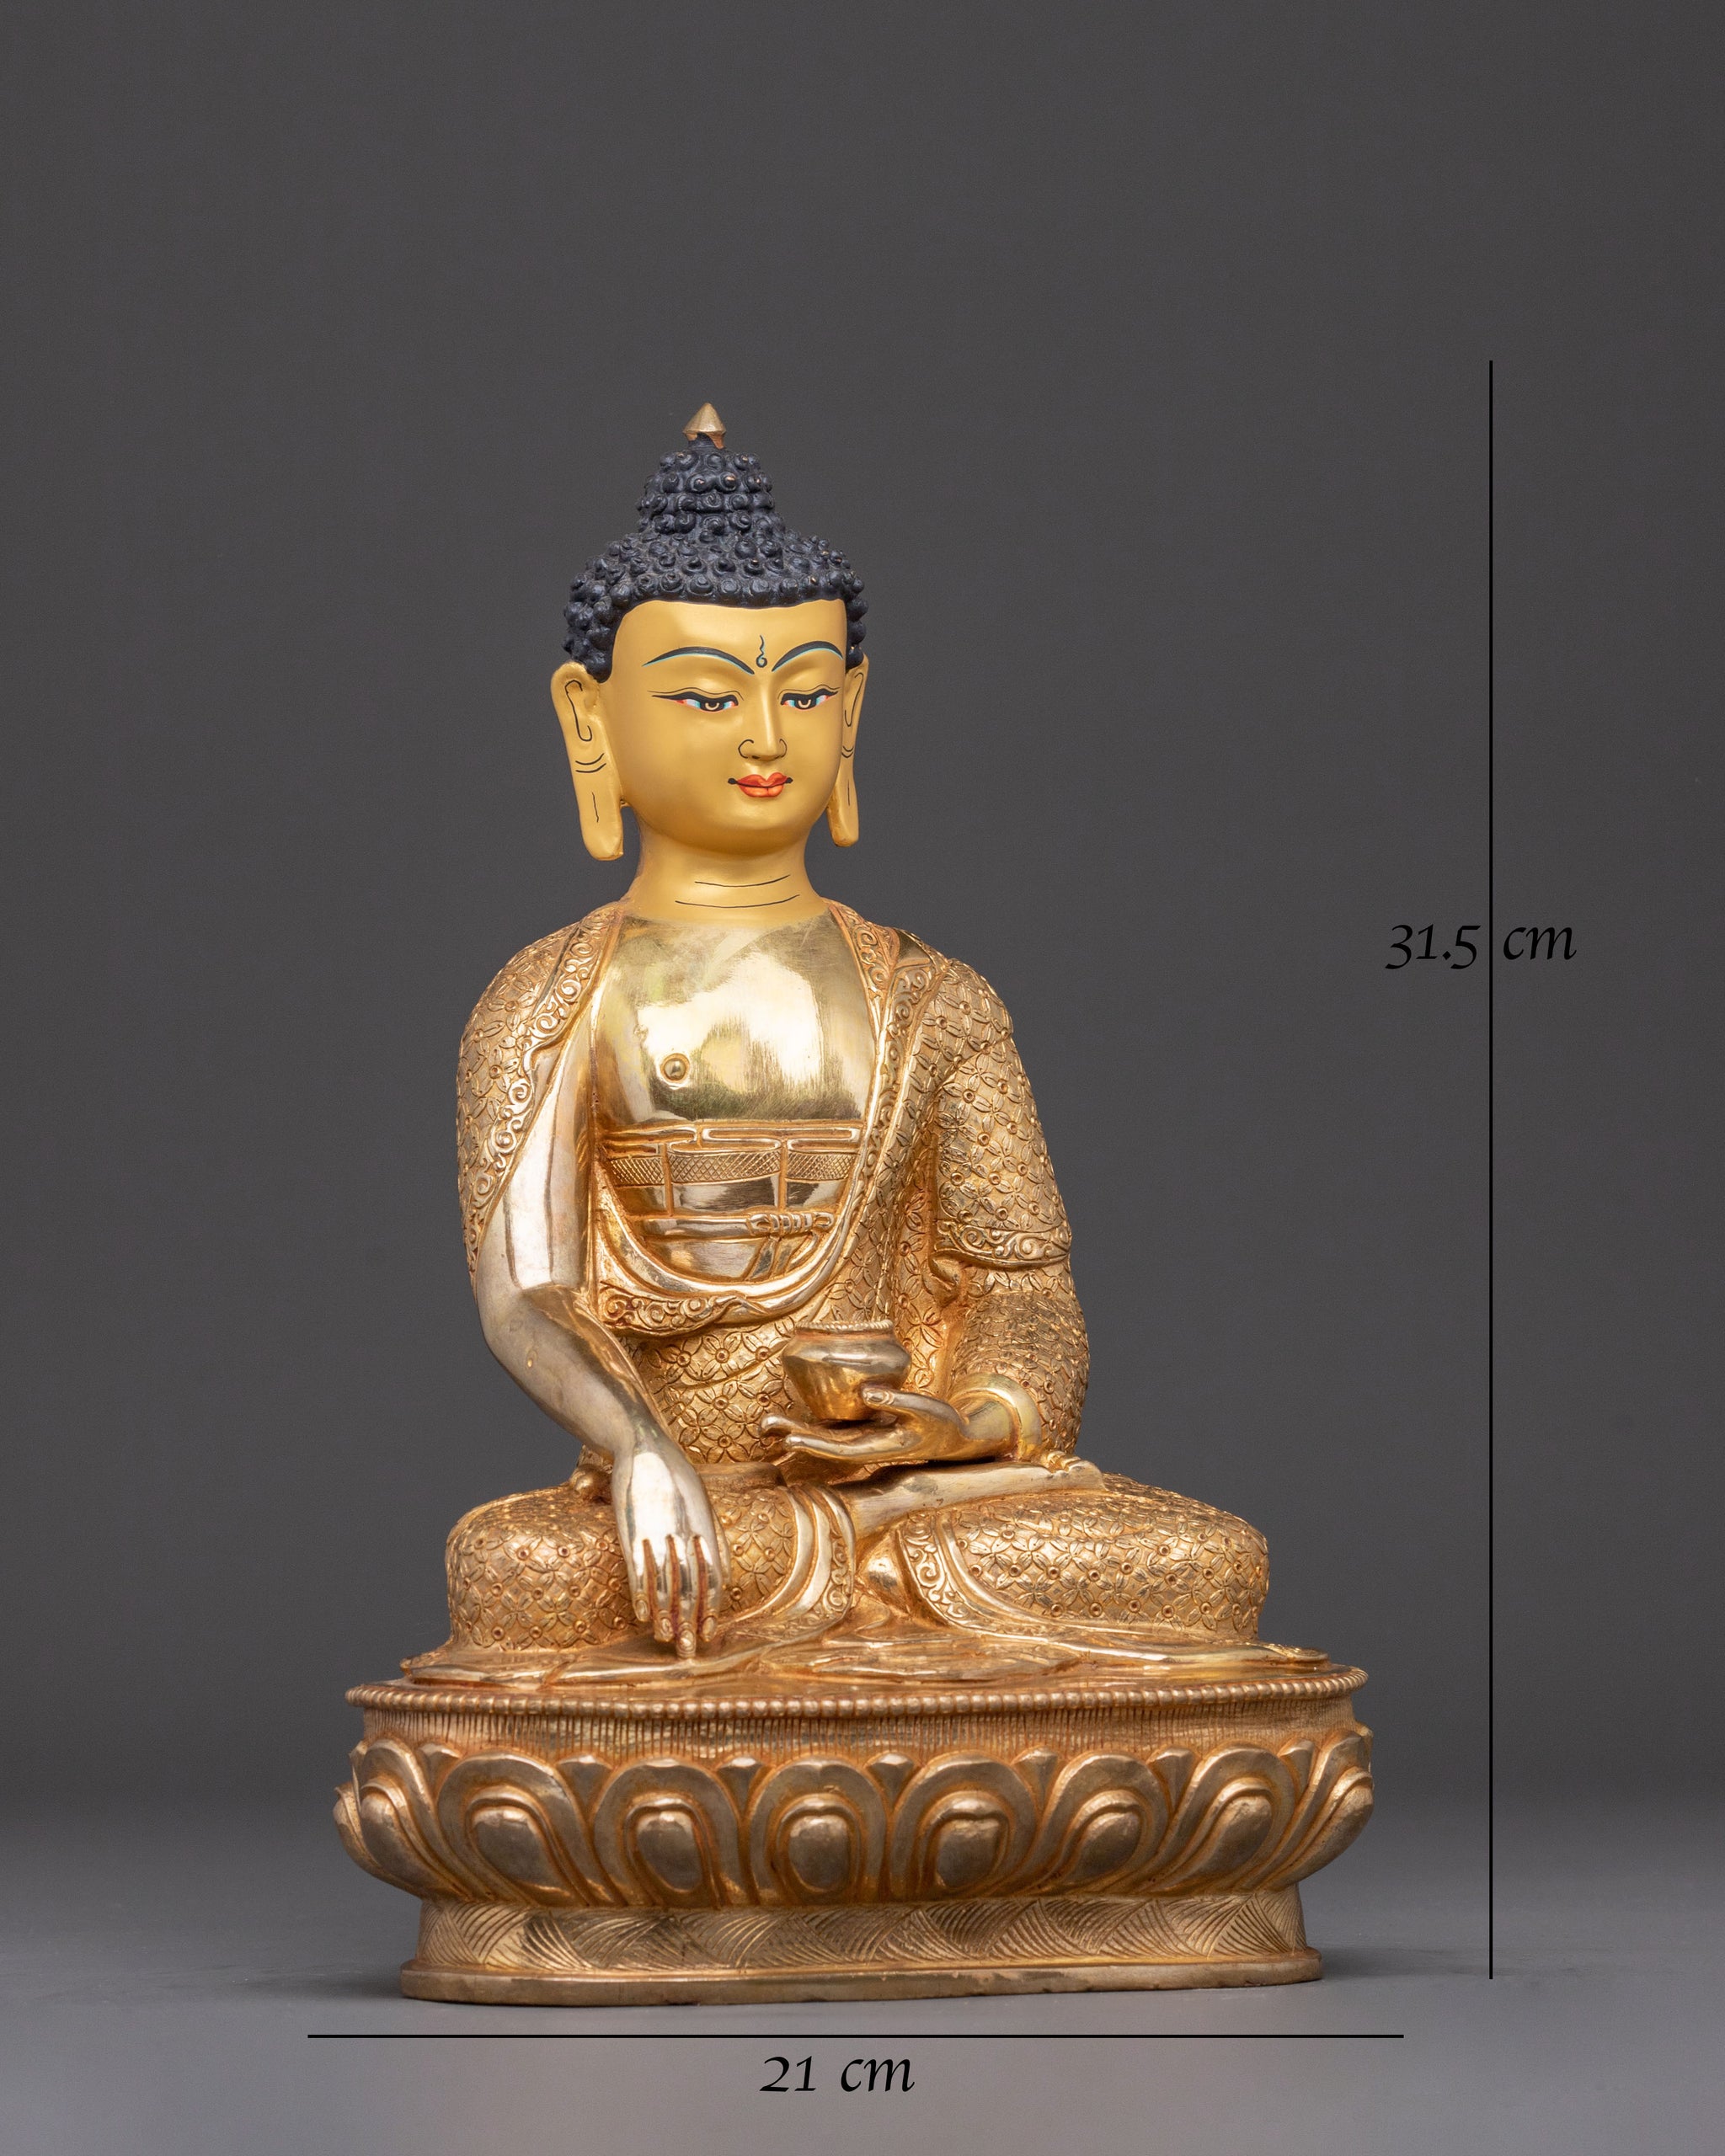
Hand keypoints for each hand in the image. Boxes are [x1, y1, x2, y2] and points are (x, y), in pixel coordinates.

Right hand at [611, 1429, 727, 1655]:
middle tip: (689, 1651)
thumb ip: (706, 1532)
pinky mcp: (633, 1529)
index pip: (715, 1576)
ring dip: (666, 1614)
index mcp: (706, 1528)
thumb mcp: (699, 1500)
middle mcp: (686, 1534)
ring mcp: (659, 1533)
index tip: (709, 1632)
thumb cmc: (673, 1475)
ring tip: (665, 1639)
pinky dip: (642, 1594)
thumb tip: (712, 1563)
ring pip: (666, 1581)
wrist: (644, 1445)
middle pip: (692, 1585)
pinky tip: (643, 1615)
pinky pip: (639, 1568)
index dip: (712, 1606)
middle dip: (690, 1621)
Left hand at [764, 1385, 997, 1468]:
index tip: (789, 1439)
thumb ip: (896, 1401)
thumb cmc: (941, 1423)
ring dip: (797, 1430)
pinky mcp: (863, 1429)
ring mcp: (862, 1439)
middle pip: (822, 1443)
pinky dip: (812, 1423)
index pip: (838, 1449)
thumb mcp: (924, 1409)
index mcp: (877, 1447)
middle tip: (764, 1426)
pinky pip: (832, 1427)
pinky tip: (794, 1416)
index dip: (813, 1444)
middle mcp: (864, 1446)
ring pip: (823, 1436)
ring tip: (768, 1422)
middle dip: (794, 1435)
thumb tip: (865, 1391)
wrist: (952, 1438)